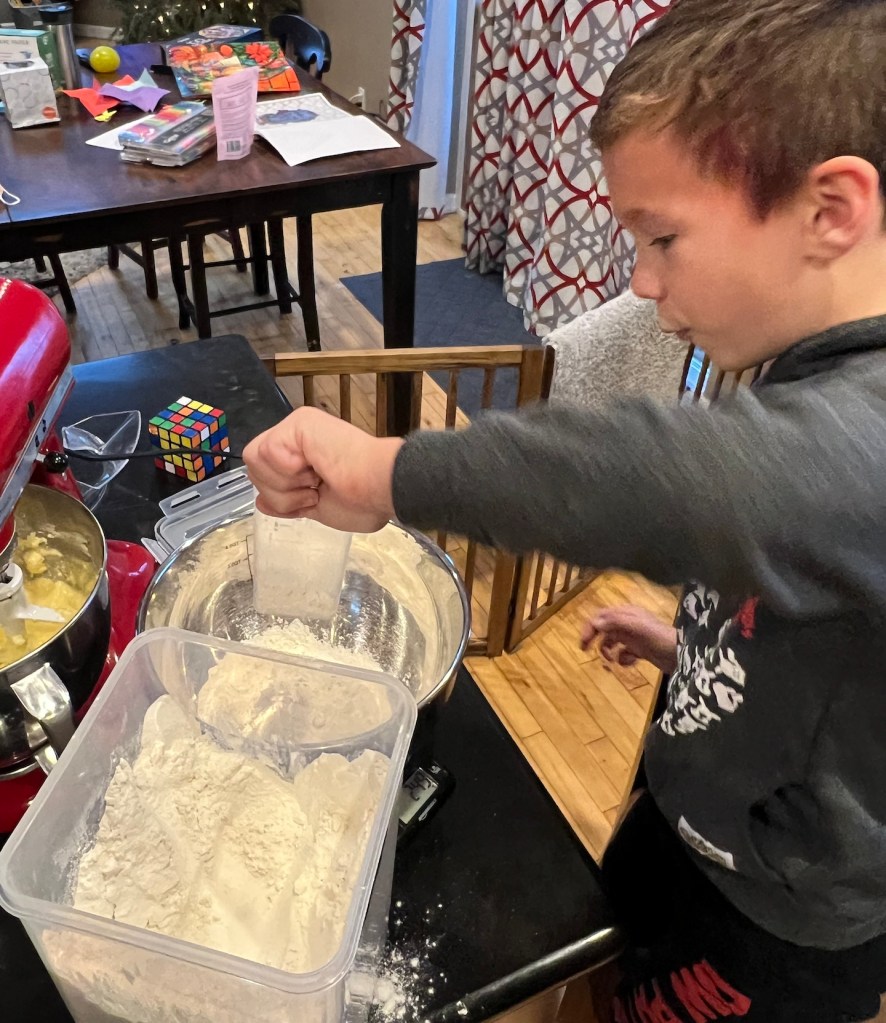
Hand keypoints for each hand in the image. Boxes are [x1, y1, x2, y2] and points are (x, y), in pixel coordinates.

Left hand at [242, 407, 403, 532]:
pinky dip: (289, 471)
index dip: (281, 497)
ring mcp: (296, 427)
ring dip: (286, 485)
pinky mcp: (298, 423)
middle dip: (281, 493)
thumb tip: (261, 501)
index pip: (263, 475)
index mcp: (303, 453)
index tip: (314, 499)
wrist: (380, 489)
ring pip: (255, 461)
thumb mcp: (316, 508)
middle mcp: (297, 436)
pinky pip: (267, 452)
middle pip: (252, 468)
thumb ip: (288, 502)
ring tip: (316, 481)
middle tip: (315, 490)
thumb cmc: (363, 498)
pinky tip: (316, 468)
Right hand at [581, 604, 677, 673]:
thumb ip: (616, 622)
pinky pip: (623, 653)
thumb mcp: (638, 627)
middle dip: (595, 639)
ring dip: (608, 651)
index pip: (601, 616)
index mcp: (626, 614)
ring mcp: (634, 637)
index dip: (590, 627)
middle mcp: (628, 623)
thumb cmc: (660, 638)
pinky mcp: (640, 650)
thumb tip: (595, 622)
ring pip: (611, 642)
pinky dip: (622, 659)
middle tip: (586, 651)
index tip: (583, 643)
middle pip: (604, 628)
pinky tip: (629, 662)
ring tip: (611, 660)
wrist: (682, 655)